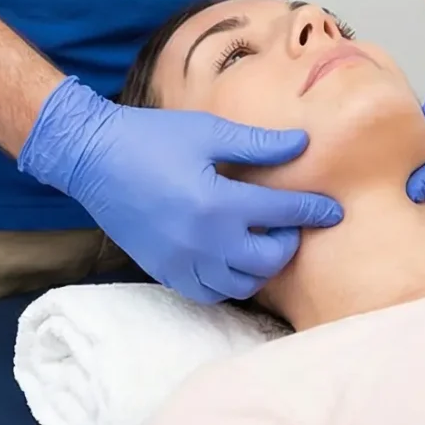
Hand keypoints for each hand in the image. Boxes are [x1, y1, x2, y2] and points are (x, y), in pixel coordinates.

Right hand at [16, 78, 343, 302]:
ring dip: (262, 266)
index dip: (315, 210)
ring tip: (265, 241)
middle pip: (268, 259)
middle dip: (289, 242)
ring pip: (242, 283)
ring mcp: (181, 260)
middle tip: (292, 224)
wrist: (91, 158)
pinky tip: (235, 258)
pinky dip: (230, 282)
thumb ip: (258, 145)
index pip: (283, 213)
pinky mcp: (164, 270)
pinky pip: (209, 292)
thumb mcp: (208, 131)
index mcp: (217, 203)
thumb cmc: (150, 138)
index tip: (334, 210)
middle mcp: (201, 240)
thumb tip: (303, 144)